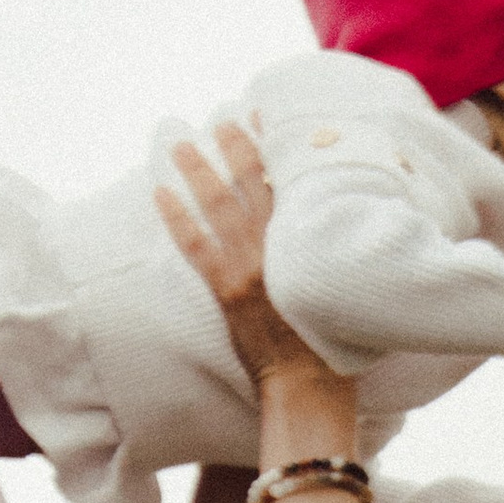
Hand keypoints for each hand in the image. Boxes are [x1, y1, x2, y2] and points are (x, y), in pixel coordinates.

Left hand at [156, 123, 326, 386]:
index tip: (261, 117)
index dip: (272, 146)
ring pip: (219, 205)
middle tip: (219, 119)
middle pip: (252, 182)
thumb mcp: (342, 286)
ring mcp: (251, 266)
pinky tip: (161, 193)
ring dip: (198, 171)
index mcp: (309, 240)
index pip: (288, 180)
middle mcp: (279, 246)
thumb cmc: (334, 344)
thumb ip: (329, 252)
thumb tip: (323, 225)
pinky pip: (196, 246)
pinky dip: (177, 218)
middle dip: (234, 146)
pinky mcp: (228, 290)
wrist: (309, 385)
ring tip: (180, 144)